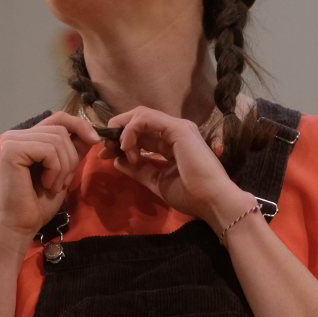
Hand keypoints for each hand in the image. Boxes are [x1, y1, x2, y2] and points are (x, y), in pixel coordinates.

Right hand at [0, 112, 99, 238]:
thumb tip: (91, 133)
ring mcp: (11, 140)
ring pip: (58, 139)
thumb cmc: (38, 203)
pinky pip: (49, 150)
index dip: (80, 125)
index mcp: (25, 137)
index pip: (58, 118)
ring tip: (53, 186)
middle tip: (62, 182)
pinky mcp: (11, 150)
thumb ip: (73, 151)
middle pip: (61, 129)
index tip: (96, 141)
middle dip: (71, 157)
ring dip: (64, 167)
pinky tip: (46, 185)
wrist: (20, 226)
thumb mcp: (63, 171)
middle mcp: (14, 134)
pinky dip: (55, 170)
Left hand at [102, 106, 251, 228]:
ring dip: (123, 130)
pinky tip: (128, 147)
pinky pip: (146, 119)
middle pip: (138, 119)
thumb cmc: (190, 194)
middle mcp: (174, 131)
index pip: (141, 133)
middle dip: (117, 131)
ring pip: (140, 115)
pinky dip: (131, 130)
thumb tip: (116, 159)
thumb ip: (137, 169)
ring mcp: (177, 127)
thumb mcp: (156, 181)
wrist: (212, 201)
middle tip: (105, 148)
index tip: (105, 154)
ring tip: (117, 149)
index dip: (120, 139)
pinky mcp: (177, 128)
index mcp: (171, 143)